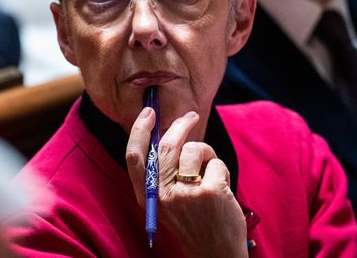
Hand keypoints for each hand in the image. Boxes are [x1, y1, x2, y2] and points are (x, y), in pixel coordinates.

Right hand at [126, 108, 246, 256]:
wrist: (215, 252)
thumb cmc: (193, 222)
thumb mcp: (166, 202)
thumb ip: (162, 174)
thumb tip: (165, 134)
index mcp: (147, 196)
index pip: (134, 156)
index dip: (139, 131)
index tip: (148, 113)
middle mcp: (162, 195)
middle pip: (168, 146)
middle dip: (181, 125)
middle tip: (191, 116)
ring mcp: (187, 193)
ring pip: (195, 150)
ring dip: (206, 154)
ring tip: (210, 173)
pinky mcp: (211, 192)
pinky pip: (216, 164)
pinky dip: (221, 171)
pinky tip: (221, 190)